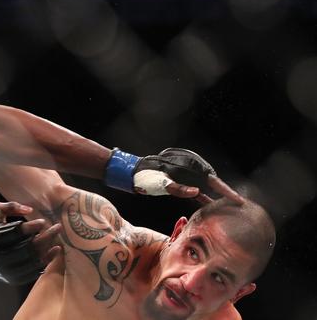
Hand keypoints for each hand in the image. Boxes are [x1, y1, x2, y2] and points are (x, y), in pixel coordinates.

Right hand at [0, 201, 60, 284]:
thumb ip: (11, 206)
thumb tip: (29, 209)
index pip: (15, 233)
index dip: (31, 227)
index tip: (43, 221)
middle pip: (27, 248)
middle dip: (45, 237)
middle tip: (57, 227)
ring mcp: (6, 270)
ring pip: (31, 261)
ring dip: (47, 249)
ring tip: (57, 239)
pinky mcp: (12, 278)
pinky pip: (33, 271)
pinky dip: (45, 261)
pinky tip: (54, 251)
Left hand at [106, 148, 245, 204]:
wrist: (135, 172)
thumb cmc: (146, 176)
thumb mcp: (160, 184)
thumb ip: (178, 188)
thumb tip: (198, 193)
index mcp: (189, 167)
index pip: (213, 180)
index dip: (226, 191)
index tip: (238, 200)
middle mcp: (191, 169)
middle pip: (214, 183)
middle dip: (226, 194)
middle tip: (240, 206)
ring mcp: (188, 174)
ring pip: (207, 187)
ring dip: (217, 196)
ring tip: (230, 208)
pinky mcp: (183, 180)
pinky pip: (199, 189)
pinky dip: (206, 197)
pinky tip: (213, 205)